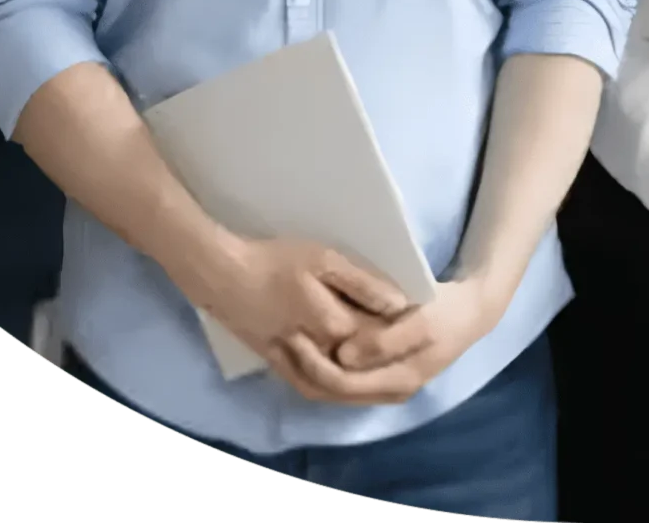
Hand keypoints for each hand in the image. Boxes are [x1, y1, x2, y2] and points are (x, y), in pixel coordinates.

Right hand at [173, 233, 408, 398]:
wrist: (223, 276)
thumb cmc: (275, 261)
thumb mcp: (325, 260)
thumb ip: (364, 284)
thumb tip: (399, 305)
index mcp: (336, 326)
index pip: (382, 340)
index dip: (405, 336)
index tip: (425, 325)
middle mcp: (320, 354)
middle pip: (365, 366)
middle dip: (391, 362)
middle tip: (415, 349)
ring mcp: (297, 365)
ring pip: (341, 385)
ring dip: (367, 383)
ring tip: (391, 369)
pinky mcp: (280, 366)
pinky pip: (313, 387)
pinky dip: (335, 389)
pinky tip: (350, 383)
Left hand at [279, 275, 502, 405]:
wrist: (472, 311)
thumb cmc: (445, 310)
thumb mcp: (420, 321)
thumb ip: (384, 341)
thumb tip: (344, 357)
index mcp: (397, 381)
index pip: (340, 384)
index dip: (312, 364)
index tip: (290, 335)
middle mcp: (388, 392)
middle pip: (333, 391)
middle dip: (304, 368)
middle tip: (280, 337)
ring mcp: (386, 387)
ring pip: (336, 388)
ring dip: (310, 368)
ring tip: (287, 340)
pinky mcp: (384, 375)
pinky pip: (346, 377)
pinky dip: (325, 364)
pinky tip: (310, 343)